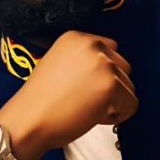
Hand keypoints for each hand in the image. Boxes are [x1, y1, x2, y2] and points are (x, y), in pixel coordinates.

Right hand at [0, 31, 137, 159]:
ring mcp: (103, 65)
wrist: (27, 121)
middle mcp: (93, 46)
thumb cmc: (41, 101)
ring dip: (113, 102)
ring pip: (129, 87)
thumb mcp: (59, 64)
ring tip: (84, 107)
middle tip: (82, 99)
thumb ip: (85, 61)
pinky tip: (93, 116)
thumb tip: (111, 69)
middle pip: (124, 68)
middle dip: (110, 87)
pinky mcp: (111, 86)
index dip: (101, 74)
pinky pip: (132, 105)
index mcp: (77, 38)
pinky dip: (118, 116)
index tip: (82, 86)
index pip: (111, 52)